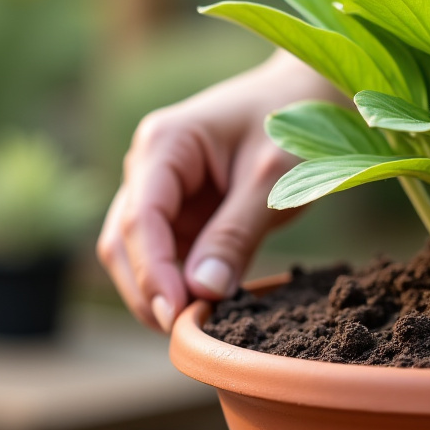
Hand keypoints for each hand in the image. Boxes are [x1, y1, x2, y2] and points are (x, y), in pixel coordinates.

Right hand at [97, 55, 333, 331]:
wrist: (306, 96)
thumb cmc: (293, 125)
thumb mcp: (274, 179)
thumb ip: (236, 233)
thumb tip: (202, 292)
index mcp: (164, 144)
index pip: (141, 218)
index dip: (152, 272)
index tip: (175, 314)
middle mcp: (147, 165)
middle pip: (123, 240)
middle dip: (147, 289)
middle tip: (182, 333)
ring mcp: (157, 189)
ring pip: (133, 253)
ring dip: (156, 292)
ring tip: (193, 327)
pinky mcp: (175, 210)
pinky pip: (163, 255)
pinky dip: (175, 284)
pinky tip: (201, 308)